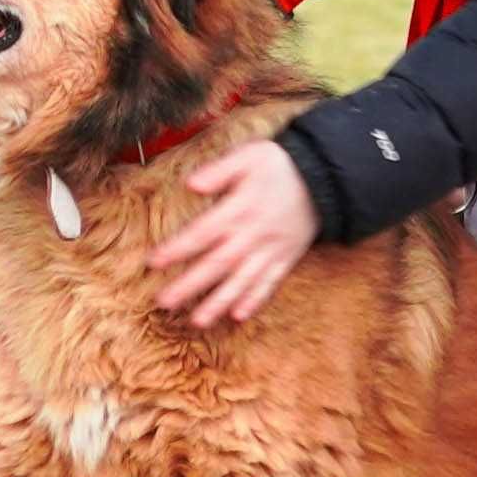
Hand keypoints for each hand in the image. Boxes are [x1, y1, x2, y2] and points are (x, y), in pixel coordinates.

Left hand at [150, 139, 319, 327]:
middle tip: (163, 302)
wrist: (324, 178)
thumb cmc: (281, 165)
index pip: (202, 233)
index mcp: (239, 210)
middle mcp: (253, 235)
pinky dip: (255, 301)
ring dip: (218, 302)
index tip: (152, 262)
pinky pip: (269, 283)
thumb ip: (219, 170)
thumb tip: (190, 183)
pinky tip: (238, 316)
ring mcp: (270, 250)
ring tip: (197, 321)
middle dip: (189, 285)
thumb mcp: (249, 156)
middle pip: (217, 264)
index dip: (177, 249)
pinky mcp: (285, 259)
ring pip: (241, 281)